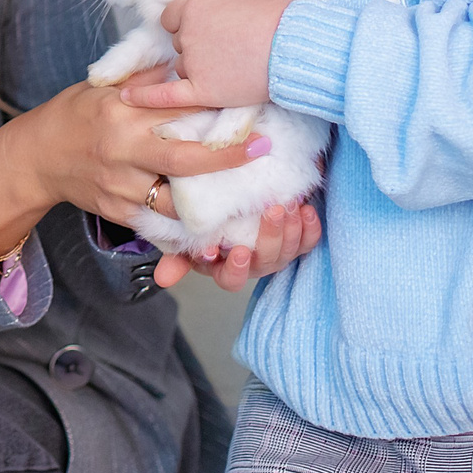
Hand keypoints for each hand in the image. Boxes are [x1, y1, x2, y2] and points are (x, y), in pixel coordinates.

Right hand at [0, 65, 261, 254]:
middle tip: (262, 148)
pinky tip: (213, 220)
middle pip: (184, 158)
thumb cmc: (75, 115)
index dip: (213, 105)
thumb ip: (144, 79)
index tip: (248, 101)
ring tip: (244, 193)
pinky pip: (159, 222)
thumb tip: (186, 60)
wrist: (37, 157)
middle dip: (227, 156)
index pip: (174, 107)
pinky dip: (186, 223)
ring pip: (175, 200)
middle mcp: (122, 150)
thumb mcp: (104, 87)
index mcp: (121, 111)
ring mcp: (120, 185)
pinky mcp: (118, 211)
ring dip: (211, 199)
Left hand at [120, 0, 295, 111]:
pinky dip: (145, 97)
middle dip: (197, 45)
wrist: (295, 49)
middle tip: (227, 48)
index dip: (188, 21)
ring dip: (198, 69)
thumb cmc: (283, 15)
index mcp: (195, 7)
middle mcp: (187, 35)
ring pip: (183, 68)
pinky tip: (127, 97)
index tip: (206, 25)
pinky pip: (166, 95)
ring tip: (228, 69)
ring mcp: (194, 64)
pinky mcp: (203, 91)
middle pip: (179, 42)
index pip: (173, 15)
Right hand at [155, 199, 323, 290]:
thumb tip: (163, 279)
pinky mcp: (296, 239)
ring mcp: (275, 252)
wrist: (234, 193)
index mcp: (224, 266)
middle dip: (270, 237)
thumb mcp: (186, 234)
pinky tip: (306, 209)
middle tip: (272, 210)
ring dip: (291, 229)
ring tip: (289, 204)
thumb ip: (175, 255)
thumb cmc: (207, 214)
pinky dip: (310, 227)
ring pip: (288, 251)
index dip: (236, 268)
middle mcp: (252, 263)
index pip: (230, 279)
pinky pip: (307, 240)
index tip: (237, 250)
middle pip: (265, 262)